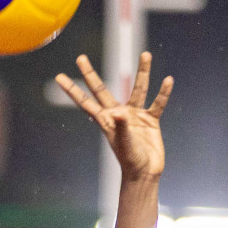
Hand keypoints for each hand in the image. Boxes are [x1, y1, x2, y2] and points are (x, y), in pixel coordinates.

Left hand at [55, 52, 172, 179]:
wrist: (145, 173)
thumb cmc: (131, 161)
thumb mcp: (125, 144)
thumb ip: (121, 127)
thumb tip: (118, 112)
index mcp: (105, 120)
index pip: (85, 102)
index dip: (72, 89)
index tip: (58, 77)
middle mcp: (118, 114)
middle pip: (101, 90)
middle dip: (90, 75)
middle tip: (80, 57)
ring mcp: (134, 115)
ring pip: (138, 89)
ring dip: (143, 72)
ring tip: (146, 54)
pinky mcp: (150, 120)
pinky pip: (157, 103)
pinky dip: (163, 93)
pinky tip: (168, 80)